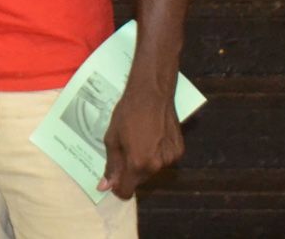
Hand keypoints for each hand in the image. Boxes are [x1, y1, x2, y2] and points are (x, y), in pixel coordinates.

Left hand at [98, 84, 183, 198]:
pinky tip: (153, 137)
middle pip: (139, 180)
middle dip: (130, 171)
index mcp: (138, 164)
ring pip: (152, 171)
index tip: (112, 179)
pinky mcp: (179, 151)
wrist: (152, 93)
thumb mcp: (112, 138)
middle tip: (124, 149)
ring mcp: (170, 159)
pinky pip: (164, 160)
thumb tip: (105, 186)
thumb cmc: (127, 113)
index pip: (126, 191)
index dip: (117, 188)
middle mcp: (156, 166)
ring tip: (139, 140)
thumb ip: (111, 165)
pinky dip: (157, 154)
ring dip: (144, 162)